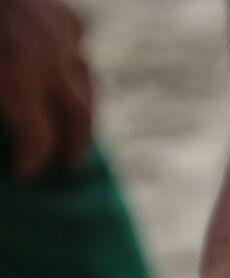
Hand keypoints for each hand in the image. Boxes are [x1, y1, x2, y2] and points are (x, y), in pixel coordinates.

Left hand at [0, 0, 92, 177]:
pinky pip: (78, 42)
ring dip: (81, 106)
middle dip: (73, 144)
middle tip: (68, 164)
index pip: (37, 139)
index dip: (30, 161)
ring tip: (74, 126)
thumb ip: (2, 102)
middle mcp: (50, 61)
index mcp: (18, 80)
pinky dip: (72, 60)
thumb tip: (8, 145)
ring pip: (85, 79)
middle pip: (77, 116)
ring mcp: (62, 34)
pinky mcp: (65, 13)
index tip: (23, 175)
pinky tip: (64, 69)